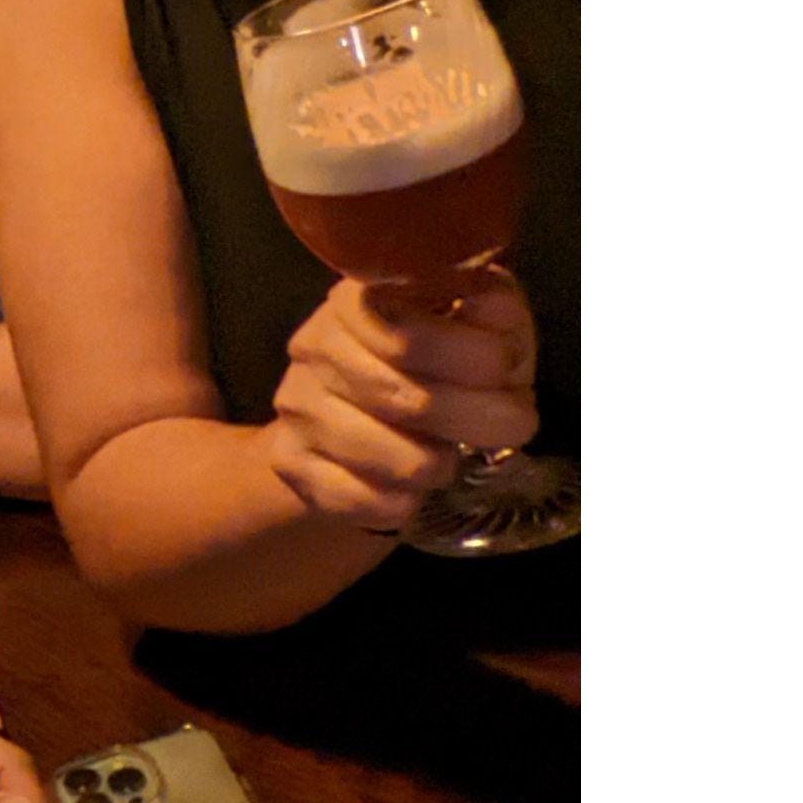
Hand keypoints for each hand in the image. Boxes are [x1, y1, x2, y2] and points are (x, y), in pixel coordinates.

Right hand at [263, 273, 539, 532]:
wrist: (358, 412)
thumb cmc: (435, 361)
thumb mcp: (475, 322)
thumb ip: (490, 308)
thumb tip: (491, 307)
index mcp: (357, 300)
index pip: (411, 337)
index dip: (474, 360)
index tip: (509, 374)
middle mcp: (314, 346)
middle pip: (405, 399)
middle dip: (476, 418)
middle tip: (513, 425)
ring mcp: (297, 405)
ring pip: (393, 459)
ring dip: (440, 466)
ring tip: (449, 456)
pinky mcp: (289, 461)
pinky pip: (362, 500)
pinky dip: (402, 503)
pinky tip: (411, 488)